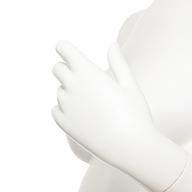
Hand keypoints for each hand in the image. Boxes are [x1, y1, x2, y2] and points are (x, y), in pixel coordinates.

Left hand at [51, 40, 158, 173]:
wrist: (130, 147)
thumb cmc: (135, 114)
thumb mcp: (129, 85)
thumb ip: (118, 63)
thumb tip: (112, 44)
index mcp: (87, 71)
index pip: (63, 48)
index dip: (66, 49)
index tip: (70, 53)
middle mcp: (72, 86)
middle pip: (57, 68)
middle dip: (67, 69)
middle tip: (84, 79)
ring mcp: (66, 105)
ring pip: (59, 91)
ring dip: (70, 93)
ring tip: (93, 106)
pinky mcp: (63, 123)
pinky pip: (56, 110)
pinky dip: (65, 110)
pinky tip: (82, 116)